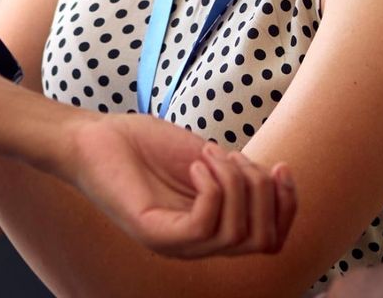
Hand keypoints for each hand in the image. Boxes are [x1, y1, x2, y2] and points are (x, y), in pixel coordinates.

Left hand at [60, 113, 295, 257]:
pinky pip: (205, 226)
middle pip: (264, 240)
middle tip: (232, 155)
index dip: (288, 205)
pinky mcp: (156, 236)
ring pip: (238, 234)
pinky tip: (195, 164)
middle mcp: (199, 244)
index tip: (281, 165)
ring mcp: (177, 244)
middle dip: (263, 192)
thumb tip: (275, 181)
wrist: (94, 136)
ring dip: (234, 184)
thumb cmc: (145, 145)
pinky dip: (211, 189)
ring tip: (208, 155)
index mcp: (214, 228)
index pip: (272, 239)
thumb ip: (240, 176)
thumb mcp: (207, 159)